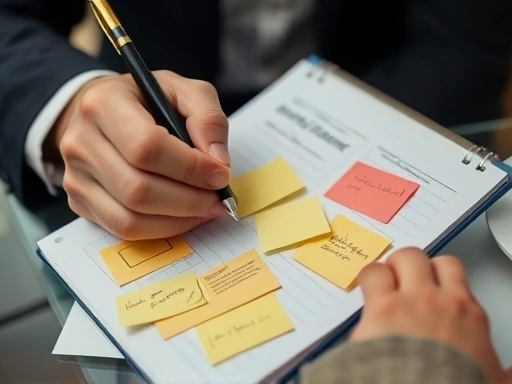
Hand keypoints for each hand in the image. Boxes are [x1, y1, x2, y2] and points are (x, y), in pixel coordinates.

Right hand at [43, 71, 229, 239]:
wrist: (104, 112)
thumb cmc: (146, 101)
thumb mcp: (183, 91)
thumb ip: (208, 117)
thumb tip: (217, 161)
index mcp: (104, 104)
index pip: (147, 147)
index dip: (190, 168)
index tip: (220, 174)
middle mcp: (80, 141)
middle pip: (138, 189)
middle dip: (189, 200)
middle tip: (218, 198)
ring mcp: (75, 175)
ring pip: (130, 217)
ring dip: (178, 219)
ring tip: (205, 208)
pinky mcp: (79, 200)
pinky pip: (122, 229)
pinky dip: (161, 229)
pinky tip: (182, 216)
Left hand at [350, 248, 503, 382]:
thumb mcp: (489, 379)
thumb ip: (501, 371)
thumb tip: (509, 374)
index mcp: (467, 314)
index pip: (451, 270)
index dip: (436, 274)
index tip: (430, 285)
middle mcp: (437, 300)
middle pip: (418, 257)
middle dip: (407, 265)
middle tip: (399, 279)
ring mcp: (407, 301)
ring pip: (395, 260)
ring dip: (385, 269)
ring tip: (379, 283)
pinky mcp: (379, 308)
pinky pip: (369, 275)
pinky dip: (367, 281)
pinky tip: (364, 291)